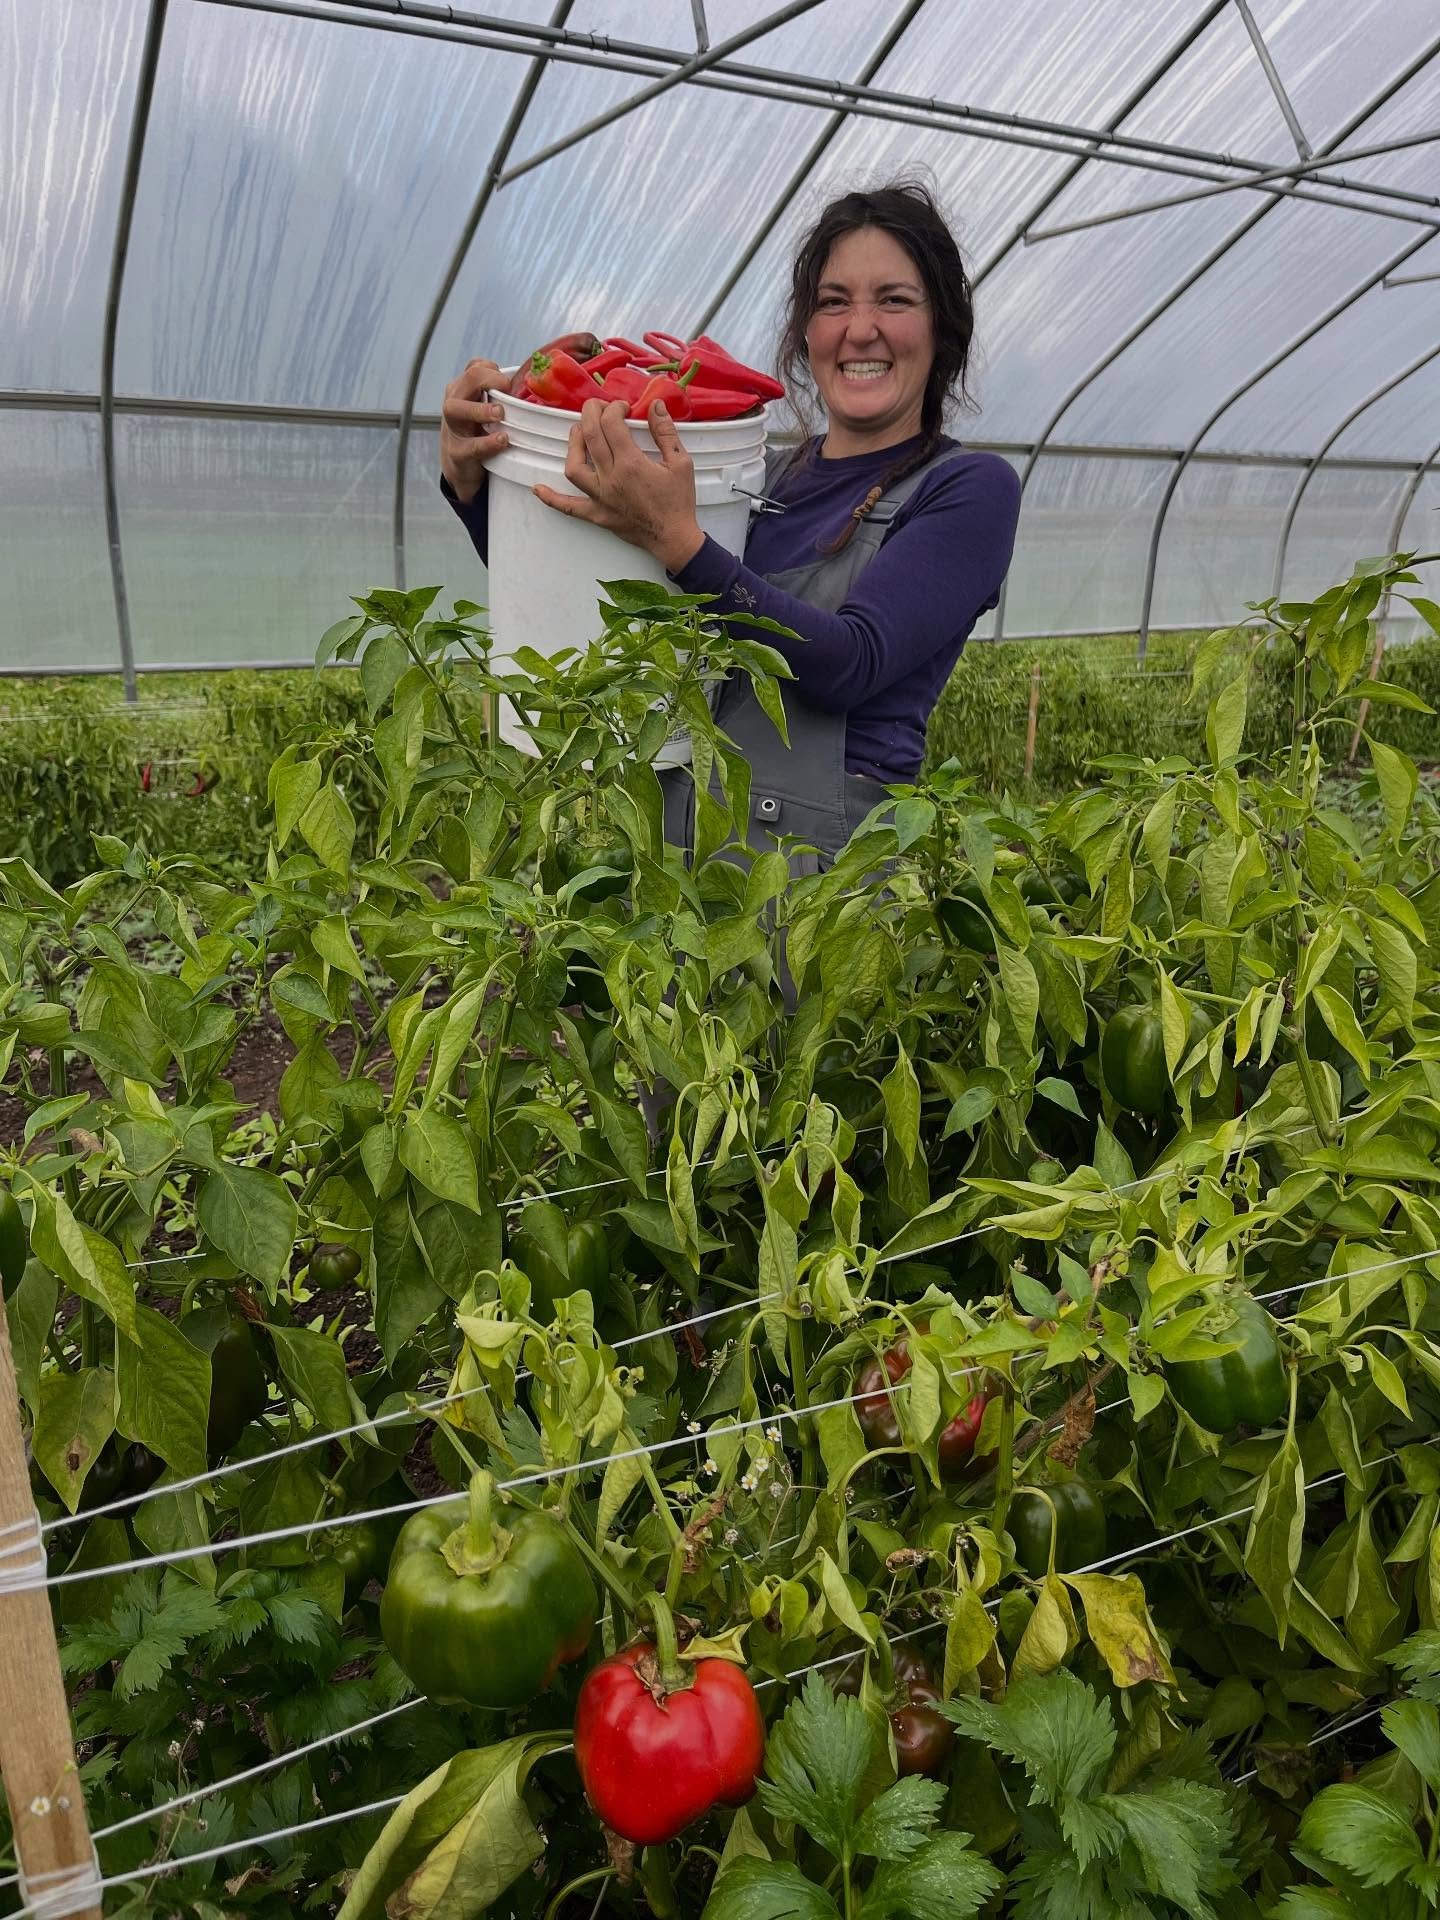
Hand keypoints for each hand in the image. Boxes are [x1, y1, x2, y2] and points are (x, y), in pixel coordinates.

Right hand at [440, 358, 508, 503]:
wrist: (461, 466)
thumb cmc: (481, 431)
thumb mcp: (489, 409)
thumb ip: (505, 398)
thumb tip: (538, 388)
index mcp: (464, 389)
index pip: (477, 367)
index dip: (495, 370)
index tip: (511, 384)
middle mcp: (455, 402)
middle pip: (469, 378)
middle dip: (491, 380)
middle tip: (508, 390)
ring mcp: (453, 426)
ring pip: (457, 409)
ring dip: (481, 409)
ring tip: (500, 414)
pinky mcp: (457, 452)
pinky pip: (470, 446)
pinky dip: (487, 443)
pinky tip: (501, 440)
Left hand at [534, 400, 703, 573]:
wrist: (674, 537)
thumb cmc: (678, 501)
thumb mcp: (681, 462)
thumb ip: (665, 432)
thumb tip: (654, 405)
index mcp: (632, 464)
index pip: (611, 424)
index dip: (614, 408)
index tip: (622, 408)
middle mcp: (611, 478)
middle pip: (590, 436)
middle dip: (591, 413)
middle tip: (597, 407)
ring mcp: (600, 497)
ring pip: (574, 466)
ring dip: (572, 445)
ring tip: (578, 432)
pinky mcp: (596, 514)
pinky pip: (569, 507)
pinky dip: (552, 499)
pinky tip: (538, 490)